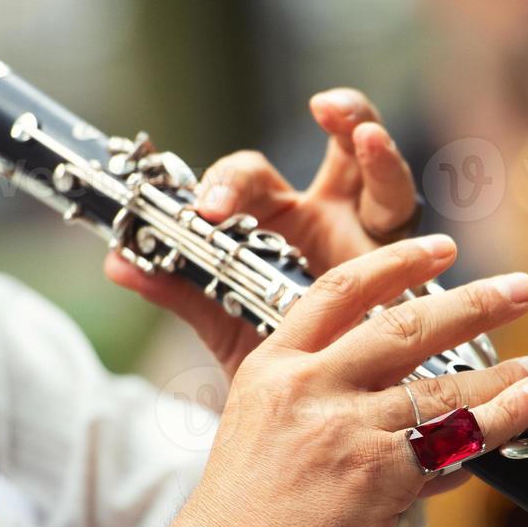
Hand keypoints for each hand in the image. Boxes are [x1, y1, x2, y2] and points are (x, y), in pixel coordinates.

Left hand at [106, 89, 420, 376]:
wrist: (319, 418)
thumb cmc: (278, 361)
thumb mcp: (225, 324)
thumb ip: (180, 290)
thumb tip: (116, 262)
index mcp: (279, 222)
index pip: (253, 179)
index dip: (229, 184)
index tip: (210, 212)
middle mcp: (330, 217)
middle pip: (336, 150)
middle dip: (339, 117)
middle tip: (322, 107)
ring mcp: (373, 238)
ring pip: (384, 176)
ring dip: (378, 149)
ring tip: (364, 132)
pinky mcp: (408, 268)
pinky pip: (410, 231)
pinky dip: (401, 199)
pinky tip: (405, 196)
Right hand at [151, 236, 527, 526]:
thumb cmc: (237, 526)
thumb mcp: (261, 437)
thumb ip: (322, 408)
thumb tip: (402, 406)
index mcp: (273, 368)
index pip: (341, 290)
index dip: (398, 264)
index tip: (442, 248)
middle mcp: (310, 387)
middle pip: (407, 327)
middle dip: (475, 304)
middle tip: (521, 288)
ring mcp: (346, 430)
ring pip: (445, 388)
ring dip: (506, 375)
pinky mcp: (377, 477)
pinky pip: (455, 444)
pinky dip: (498, 428)